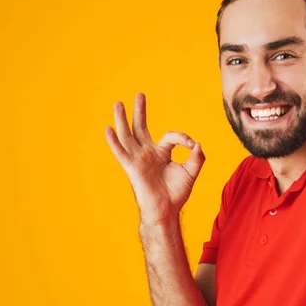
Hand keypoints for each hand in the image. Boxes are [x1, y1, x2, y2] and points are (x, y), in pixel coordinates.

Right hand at [105, 93, 204, 225]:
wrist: (167, 210)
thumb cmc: (177, 193)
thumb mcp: (191, 172)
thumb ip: (197, 157)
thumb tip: (197, 144)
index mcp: (161, 152)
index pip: (171, 136)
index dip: (182, 138)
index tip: (191, 145)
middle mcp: (148, 153)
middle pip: (141, 128)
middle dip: (140, 111)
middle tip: (140, 94)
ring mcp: (138, 159)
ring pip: (128, 135)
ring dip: (122, 119)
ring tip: (118, 104)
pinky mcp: (132, 168)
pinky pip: (121, 153)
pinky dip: (114, 142)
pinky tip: (108, 129)